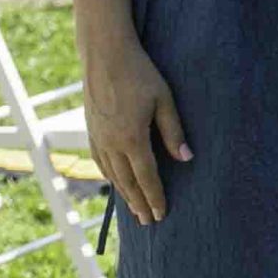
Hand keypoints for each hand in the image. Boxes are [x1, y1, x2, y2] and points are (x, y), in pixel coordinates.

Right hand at [84, 37, 190, 226]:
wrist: (105, 56)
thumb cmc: (140, 74)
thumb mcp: (164, 100)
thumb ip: (174, 131)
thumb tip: (187, 159)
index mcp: (132, 139)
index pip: (147, 177)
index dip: (155, 197)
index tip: (161, 214)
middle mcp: (112, 144)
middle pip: (128, 182)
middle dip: (139, 203)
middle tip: (149, 222)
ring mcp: (98, 138)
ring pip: (112, 175)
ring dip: (124, 193)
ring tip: (134, 209)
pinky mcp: (91, 130)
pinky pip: (100, 161)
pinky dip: (109, 176)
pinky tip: (115, 181)